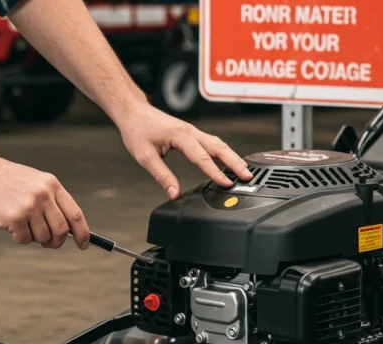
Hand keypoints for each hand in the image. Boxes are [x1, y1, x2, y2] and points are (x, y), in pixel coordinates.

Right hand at [0, 154, 90, 249]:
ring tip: (22, 225)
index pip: (75, 214)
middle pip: (62, 230)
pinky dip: (19, 238)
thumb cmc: (4, 180)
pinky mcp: (13, 217)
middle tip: (48, 244)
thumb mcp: (34, 182)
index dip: (83, 233)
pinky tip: (8, 224)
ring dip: (35, 238)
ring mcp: (29, 206)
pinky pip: (24, 240)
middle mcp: (44, 195)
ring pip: (43, 237)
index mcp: (52, 184)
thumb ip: (50, 201)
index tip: (84, 245)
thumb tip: (66, 232)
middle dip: (57, 242)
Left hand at [116, 101, 251, 198]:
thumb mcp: (145, 156)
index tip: (226, 184)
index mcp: (180, 136)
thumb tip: (174, 193)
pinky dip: (224, 152)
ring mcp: (193, 131)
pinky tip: (229, 161)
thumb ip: (162, 176)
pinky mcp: (192, 133)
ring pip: (219, 144)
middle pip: (219, 147)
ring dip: (232, 157)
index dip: (215, 172)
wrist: (134, 112)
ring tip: (244, 171)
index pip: (202, 157)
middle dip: (235, 162)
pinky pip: (213, 142)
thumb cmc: (137, 130)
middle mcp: (190, 132)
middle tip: (248, 176)